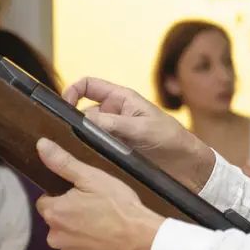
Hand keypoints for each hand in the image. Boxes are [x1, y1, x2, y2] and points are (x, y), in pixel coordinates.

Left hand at [35, 138, 164, 249]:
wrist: (141, 241)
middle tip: (97, 205)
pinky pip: (83, 249)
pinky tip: (109, 236)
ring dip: (81, 229)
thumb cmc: (118, 206)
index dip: (63, 194)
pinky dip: (92, 242)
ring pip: (70, 235)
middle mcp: (55, 236)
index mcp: (54, 213)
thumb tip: (40, 145)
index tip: (82, 192)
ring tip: (105, 221)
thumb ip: (64, 163)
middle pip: (57, 219)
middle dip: (72, 212)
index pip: (45, 201)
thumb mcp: (93, 178)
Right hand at [63, 77, 215, 191]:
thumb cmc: (171, 138)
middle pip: (82, 111)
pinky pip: (94, 148)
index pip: (88, 85)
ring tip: (78, 152)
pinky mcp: (115, 150)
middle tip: (69, 137)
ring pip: (86, 132)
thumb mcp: (142, 128)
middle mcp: (114, 113)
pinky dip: (88, 153)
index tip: (63, 106)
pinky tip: (85, 162)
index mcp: (121, 98)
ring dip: (81, 140)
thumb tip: (83, 120)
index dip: (72, 90)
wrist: (186, 165)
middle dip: (74, 121)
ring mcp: (113, 132)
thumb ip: (113, 123)